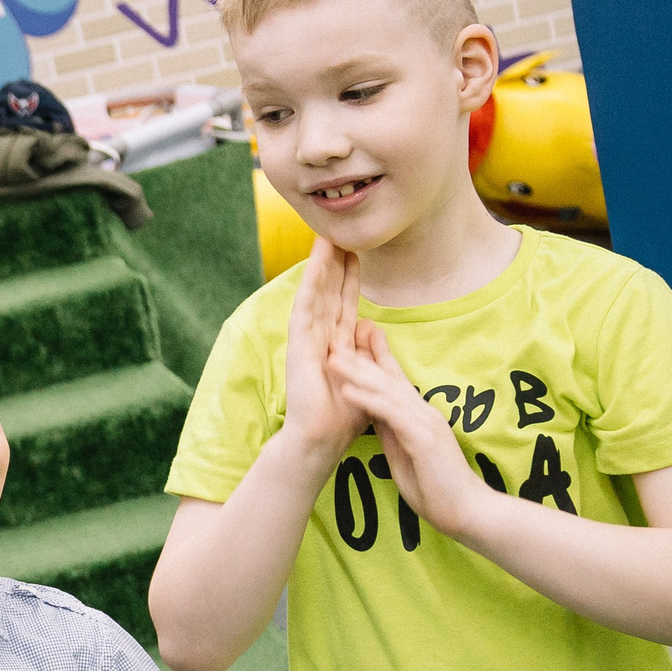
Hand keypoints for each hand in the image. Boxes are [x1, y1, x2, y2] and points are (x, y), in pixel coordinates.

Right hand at [279, 237, 365, 469]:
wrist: (320, 440)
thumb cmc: (342, 419)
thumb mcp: (366, 378)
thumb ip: (368, 353)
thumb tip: (372, 327)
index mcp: (335, 346)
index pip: (344, 304)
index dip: (350, 278)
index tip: (357, 252)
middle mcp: (320, 338)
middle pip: (329, 292)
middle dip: (335, 262)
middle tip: (341, 230)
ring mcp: (307, 339)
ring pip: (317, 293)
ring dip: (322, 264)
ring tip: (328, 234)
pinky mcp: (299, 344)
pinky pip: (306, 306)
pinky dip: (311, 282)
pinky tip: (317, 260)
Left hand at [327, 321, 495, 540]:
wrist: (466, 510)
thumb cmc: (436, 487)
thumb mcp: (404, 452)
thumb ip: (391, 431)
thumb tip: (371, 414)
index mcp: (419, 416)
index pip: (394, 381)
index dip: (374, 359)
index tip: (353, 340)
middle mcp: (424, 412)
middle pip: (388, 378)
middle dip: (361, 356)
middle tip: (337, 334)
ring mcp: (425, 422)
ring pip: (387, 390)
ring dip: (358, 372)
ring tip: (332, 356)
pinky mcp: (423, 437)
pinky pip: (391, 413)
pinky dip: (368, 400)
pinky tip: (347, 389)